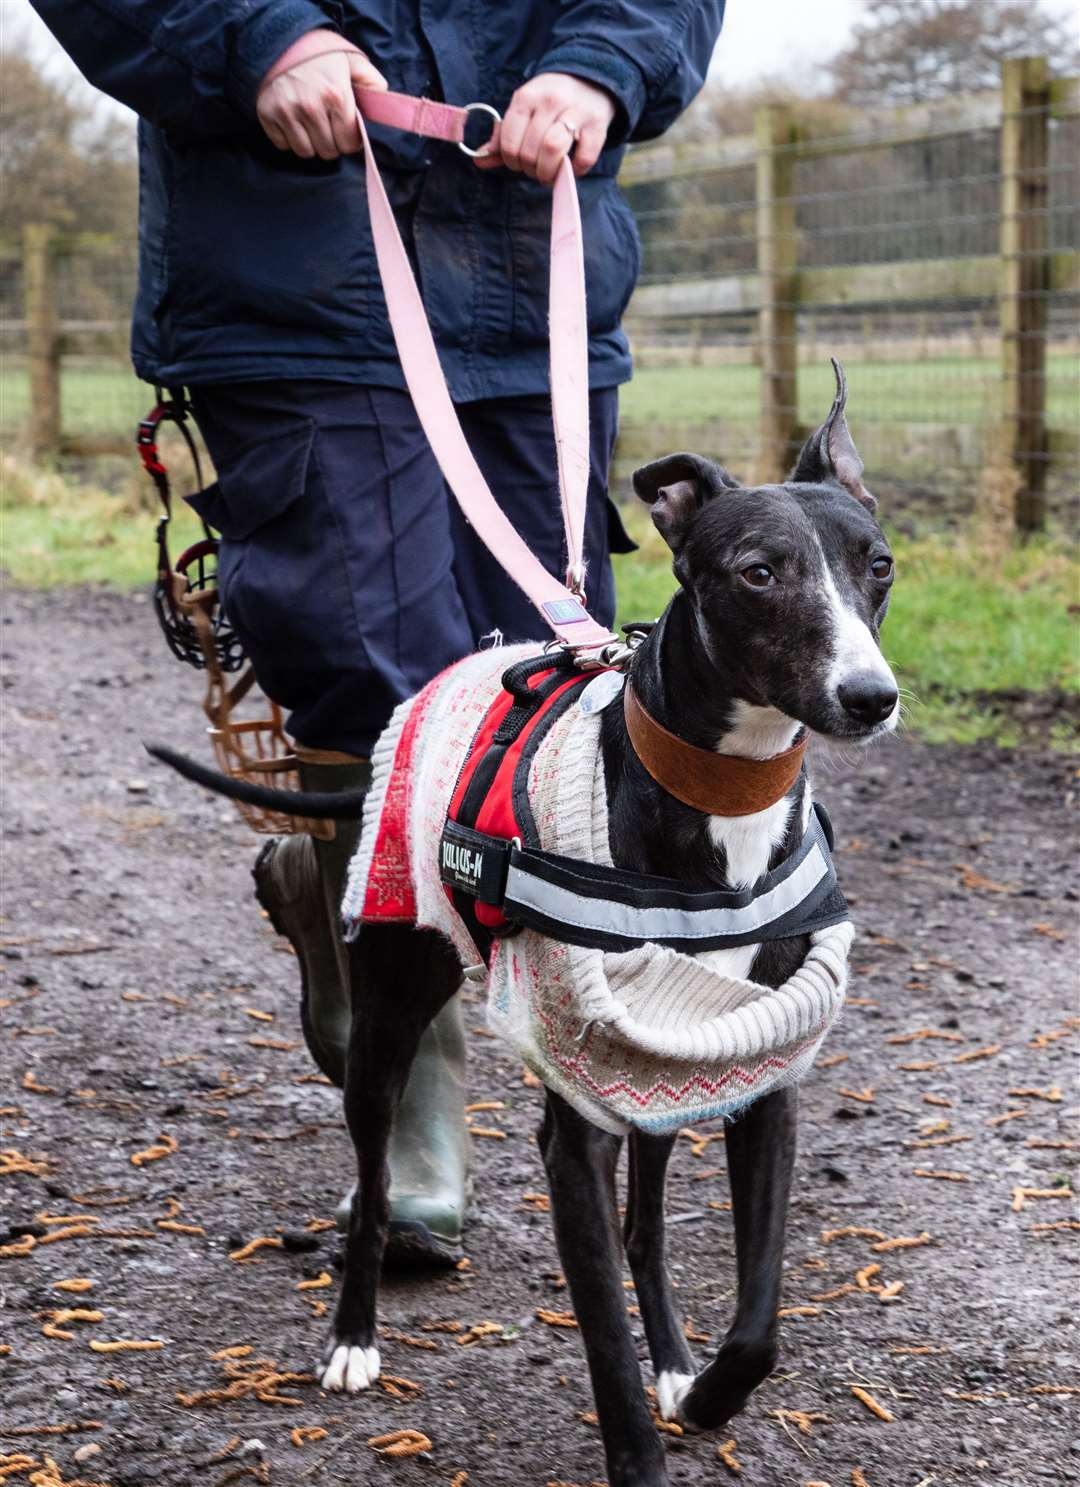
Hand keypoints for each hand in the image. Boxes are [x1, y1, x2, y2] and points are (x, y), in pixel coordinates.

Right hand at [257, 47, 387, 159]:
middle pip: (328, 151)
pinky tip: (292, 121)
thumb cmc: (320, 54)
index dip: (349, 140)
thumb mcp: (352, 61)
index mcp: (336, 95)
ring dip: (310, 143)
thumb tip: (382, 103)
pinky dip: (288, 138)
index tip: (346, 131)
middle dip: (331, 142)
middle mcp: (311, 106)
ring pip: (305, 152)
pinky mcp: (267, 114)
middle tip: (328, 126)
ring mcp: (287, 111)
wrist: (280, 37)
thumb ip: (372, 82)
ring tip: (311, 125)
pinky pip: (283, 145)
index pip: (348, 144)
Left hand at [474, 72, 615, 184]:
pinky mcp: (597, 124)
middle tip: (535, 169)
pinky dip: (575, 171)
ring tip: (549, 174)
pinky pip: (584, 158)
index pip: (509, 142)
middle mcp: (550, 101)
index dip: (511, 161)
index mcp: (526, 97)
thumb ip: (502, 137)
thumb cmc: (549, 103)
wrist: (590, 79)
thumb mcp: (523, 111)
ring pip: (553, 150)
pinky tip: (570, 168)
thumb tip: (479, 161)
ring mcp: (576, 111)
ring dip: (548, 172)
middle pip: (530, 150)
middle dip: (530, 169)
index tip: (519, 162)